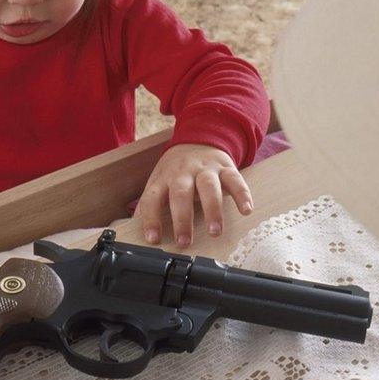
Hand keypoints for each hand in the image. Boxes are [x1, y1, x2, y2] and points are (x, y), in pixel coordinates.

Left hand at [135, 143, 252, 246]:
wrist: (199, 138)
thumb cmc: (177, 169)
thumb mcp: (159, 181)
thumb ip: (149, 203)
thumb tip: (131, 227)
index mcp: (164, 178)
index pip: (152, 198)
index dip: (151, 218)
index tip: (153, 239)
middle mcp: (183, 172)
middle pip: (181, 193)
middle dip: (182, 218)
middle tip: (184, 241)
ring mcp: (206, 169)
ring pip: (208, 186)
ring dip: (212, 209)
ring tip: (215, 232)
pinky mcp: (226, 167)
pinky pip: (235, 179)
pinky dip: (242, 194)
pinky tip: (246, 210)